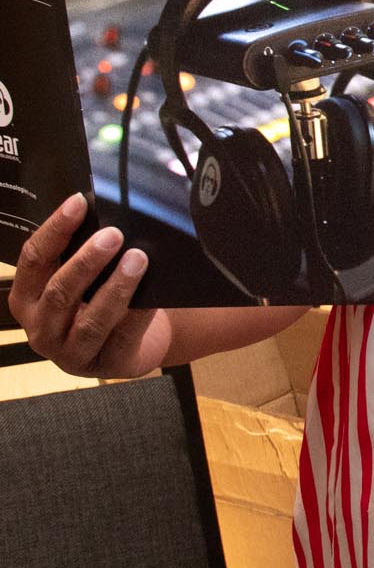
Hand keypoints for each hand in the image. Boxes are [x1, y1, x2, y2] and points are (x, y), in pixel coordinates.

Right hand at [7, 194, 170, 376]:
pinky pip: (123, 337)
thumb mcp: (79, 282)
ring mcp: (70, 353)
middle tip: (113, 234)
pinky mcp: (106, 365)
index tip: (78, 202)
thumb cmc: (96, 303)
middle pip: (59, 291)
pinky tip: (152, 296)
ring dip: (115, 287)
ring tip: (138, 259)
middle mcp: (40, 329)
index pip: (33, 259)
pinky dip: (138, 314)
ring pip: (90, 320)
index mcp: (26, 299)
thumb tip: (104, 211)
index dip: (55, 229)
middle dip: (86, 261)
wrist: (125, 349)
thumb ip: (80, 255)